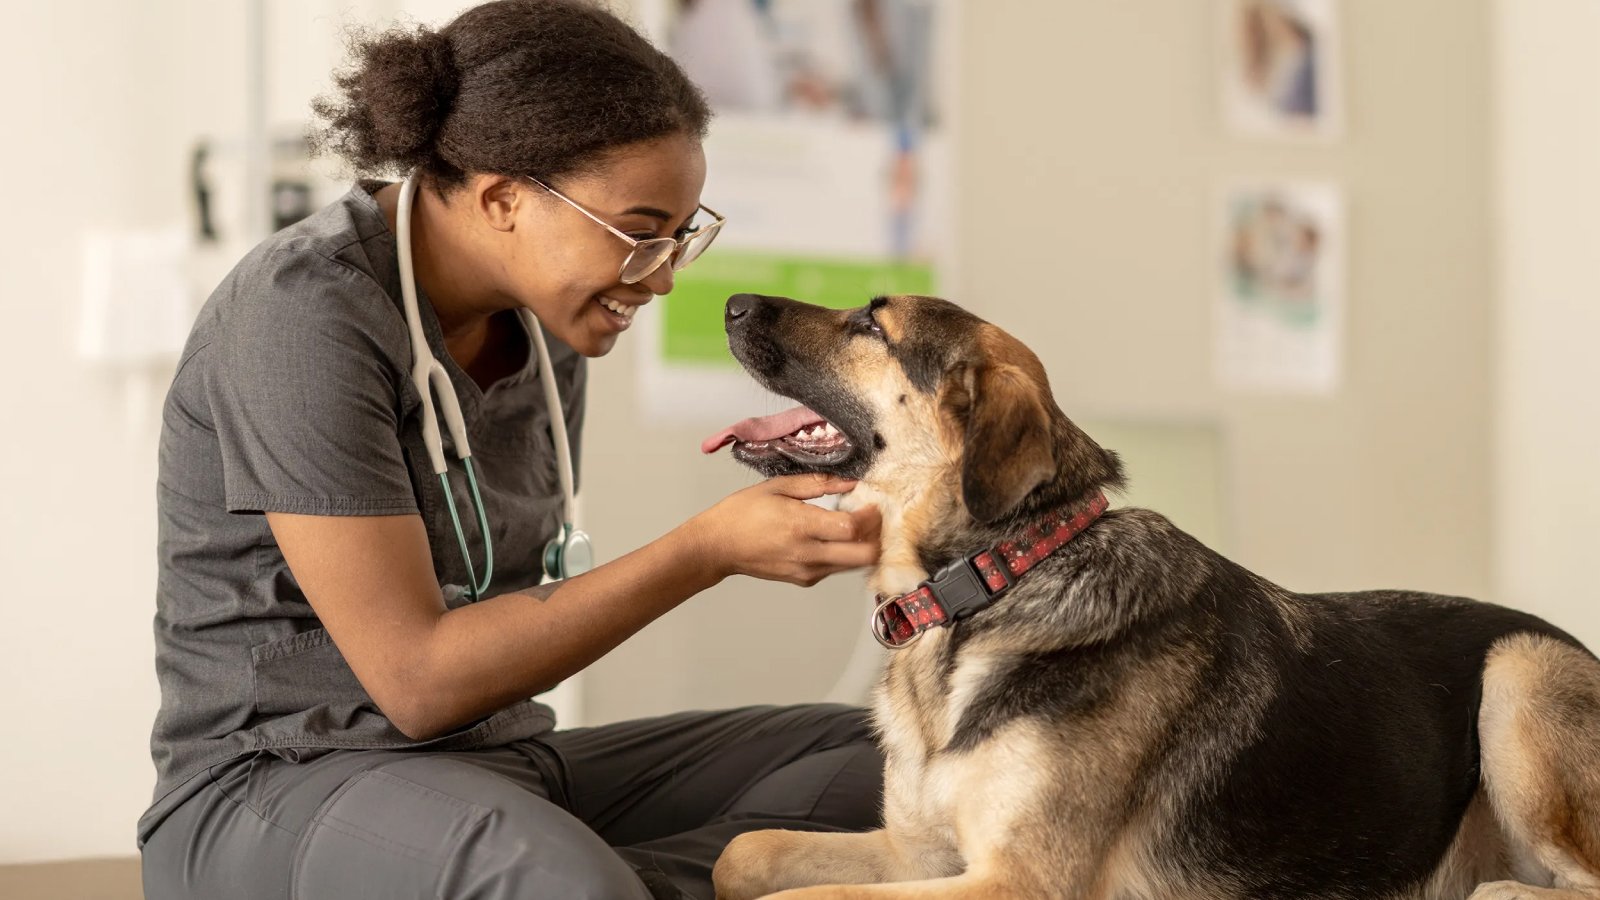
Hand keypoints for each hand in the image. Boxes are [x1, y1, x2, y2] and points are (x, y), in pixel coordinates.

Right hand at [688, 474, 881, 586]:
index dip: (870, 516)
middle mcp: (808, 554)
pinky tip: (835, 536)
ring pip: (854, 565)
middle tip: (873, 518)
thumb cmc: (742, 513)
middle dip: (876, 536)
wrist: (717, 547)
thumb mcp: (777, 487)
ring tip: (856, 524)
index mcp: (801, 526)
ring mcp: (807, 570)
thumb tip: (849, 482)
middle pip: (864, 555)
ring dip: (863, 545)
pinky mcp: (805, 580)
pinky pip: (837, 568)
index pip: (852, 528)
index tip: (872, 503)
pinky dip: (845, 553)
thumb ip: (818, 484)